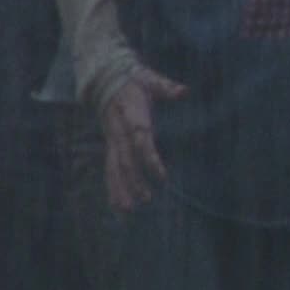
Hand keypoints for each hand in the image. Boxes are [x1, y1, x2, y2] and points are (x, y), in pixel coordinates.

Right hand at [97, 64, 188, 211]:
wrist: (106, 79)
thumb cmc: (133, 80)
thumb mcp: (149, 79)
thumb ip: (166, 87)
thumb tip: (183, 90)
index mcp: (131, 117)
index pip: (141, 142)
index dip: (150, 160)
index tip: (162, 177)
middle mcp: (118, 132)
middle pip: (125, 161)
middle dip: (134, 182)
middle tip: (146, 200)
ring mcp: (112, 140)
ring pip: (114, 169)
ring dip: (120, 189)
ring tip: (127, 210)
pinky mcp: (110, 145)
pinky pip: (109, 168)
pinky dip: (112, 186)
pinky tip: (116, 204)